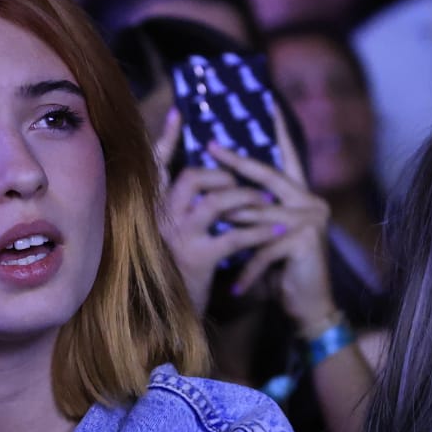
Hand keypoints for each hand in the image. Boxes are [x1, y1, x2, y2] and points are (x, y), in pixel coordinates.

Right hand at [151, 109, 284, 313]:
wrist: (167, 320)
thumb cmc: (174, 273)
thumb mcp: (169, 237)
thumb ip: (178, 210)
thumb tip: (200, 180)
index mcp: (152, 211)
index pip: (156, 167)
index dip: (166, 139)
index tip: (178, 112)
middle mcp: (160, 221)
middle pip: (190, 179)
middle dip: (221, 175)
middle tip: (240, 180)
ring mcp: (179, 239)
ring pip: (215, 202)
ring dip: (246, 198)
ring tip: (266, 201)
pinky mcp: (199, 260)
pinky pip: (235, 236)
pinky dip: (260, 232)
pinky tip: (279, 231)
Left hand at [206, 108, 336, 328]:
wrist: (310, 307)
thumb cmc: (282, 270)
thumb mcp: (265, 235)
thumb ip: (254, 211)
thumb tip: (222, 189)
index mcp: (301, 195)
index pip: (286, 156)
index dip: (278, 129)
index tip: (267, 101)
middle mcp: (311, 201)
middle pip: (268, 176)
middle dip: (236, 162)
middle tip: (210, 145)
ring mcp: (311, 220)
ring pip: (259, 214)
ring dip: (232, 225)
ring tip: (207, 230)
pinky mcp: (304, 241)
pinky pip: (263, 248)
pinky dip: (247, 270)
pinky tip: (236, 287)